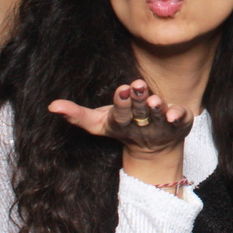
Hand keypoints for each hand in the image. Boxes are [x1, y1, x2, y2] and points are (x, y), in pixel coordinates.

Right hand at [49, 79, 193, 159]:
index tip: (120, 89)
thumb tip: (51, 106)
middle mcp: (142, 126)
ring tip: (155, 97)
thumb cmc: (124, 125)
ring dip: (157, 107)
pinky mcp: (179, 123)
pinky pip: (180, 119)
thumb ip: (77, 115)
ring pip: (159, 116)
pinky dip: (178, 115)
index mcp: (122, 124)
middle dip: (137, 99)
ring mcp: (161, 126)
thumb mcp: (100, 123)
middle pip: (139, 112)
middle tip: (136, 84)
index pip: (119, 115)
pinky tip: (174, 112)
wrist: (156, 147)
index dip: (120, 104)